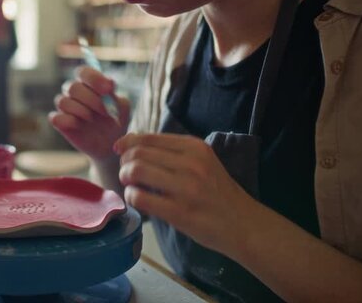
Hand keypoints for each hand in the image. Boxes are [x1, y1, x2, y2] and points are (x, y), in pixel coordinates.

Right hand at [49, 67, 130, 162]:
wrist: (111, 143)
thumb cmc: (116, 120)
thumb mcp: (122, 107)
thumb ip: (115, 95)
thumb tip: (109, 84)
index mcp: (88, 83)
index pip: (83, 72)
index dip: (94, 78)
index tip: (109, 90)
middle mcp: (74, 92)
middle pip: (73, 87)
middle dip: (91, 100)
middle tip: (105, 112)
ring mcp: (65, 107)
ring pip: (63, 101)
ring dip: (81, 111)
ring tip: (93, 119)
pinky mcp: (60, 122)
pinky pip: (56, 118)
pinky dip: (68, 121)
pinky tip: (79, 126)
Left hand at [114, 133, 257, 255]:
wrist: (243, 223)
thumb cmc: (217, 192)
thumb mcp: (202, 161)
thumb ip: (173, 152)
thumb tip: (132, 144)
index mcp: (194, 147)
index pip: (149, 137)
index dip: (127, 142)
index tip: (118, 149)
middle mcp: (191, 163)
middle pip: (138, 153)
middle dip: (124, 162)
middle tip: (126, 173)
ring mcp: (186, 188)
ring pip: (136, 171)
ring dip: (125, 178)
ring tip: (131, 185)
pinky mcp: (179, 211)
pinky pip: (140, 197)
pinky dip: (132, 197)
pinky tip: (138, 200)